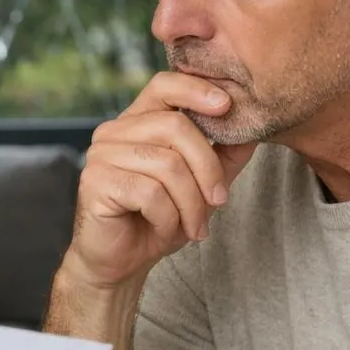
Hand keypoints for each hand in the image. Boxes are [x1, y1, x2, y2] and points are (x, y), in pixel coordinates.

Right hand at [64, 72, 256, 290]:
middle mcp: (113, 131)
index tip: (227, 106)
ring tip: (194, 225)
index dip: (195, 89)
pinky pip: (150, 193)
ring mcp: (100, 155)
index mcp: (136, 122)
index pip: (164, 86)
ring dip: (191, 203)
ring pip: (167, 165)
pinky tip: (163, 229)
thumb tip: (253, 129)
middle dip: (207, 169)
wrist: (121, 263)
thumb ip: (224, 155)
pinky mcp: (96, 182)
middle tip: (219, 201)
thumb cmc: (157, 220)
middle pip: (175, 128)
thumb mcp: (200, 185)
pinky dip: (168, 218)